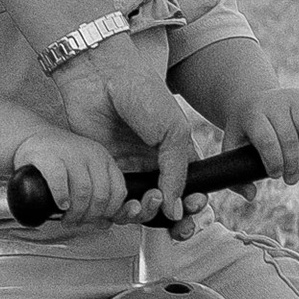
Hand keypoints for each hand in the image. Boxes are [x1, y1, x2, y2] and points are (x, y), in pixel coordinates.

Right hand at [8, 122, 131, 226]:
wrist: (33, 138)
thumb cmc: (61, 165)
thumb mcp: (87, 176)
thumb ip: (101, 199)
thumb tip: (108, 223)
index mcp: (105, 160)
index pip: (119, 192)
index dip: (109, 213)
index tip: (96, 221)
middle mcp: (92, 154)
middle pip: (101, 195)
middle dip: (90, 217)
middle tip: (77, 222)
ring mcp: (71, 153)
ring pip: (84, 191)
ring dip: (76, 212)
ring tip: (67, 219)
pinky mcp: (49, 156)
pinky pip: (59, 180)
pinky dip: (62, 197)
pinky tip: (61, 205)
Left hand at [56, 45, 194, 219]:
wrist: (101, 77)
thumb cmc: (141, 92)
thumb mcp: (174, 131)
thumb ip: (177, 172)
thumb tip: (175, 209)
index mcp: (176, 154)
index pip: (190, 189)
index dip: (195, 204)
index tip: (197, 207)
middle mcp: (153, 166)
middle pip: (167, 206)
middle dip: (176, 220)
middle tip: (179, 221)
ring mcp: (128, 171)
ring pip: (142, 210)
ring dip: (150, 214)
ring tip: (152, 200)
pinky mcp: (104, 174)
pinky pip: (114, 204)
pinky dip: (124, 211)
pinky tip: (130, 203)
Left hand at [225, 86, 298, 183]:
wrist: (254, 100)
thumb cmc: (245, 131)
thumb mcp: (233, 147)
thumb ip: (236, 174)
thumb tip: (251, 196)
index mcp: (252, 114)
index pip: (266, 139)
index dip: (274, 160)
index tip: (276, 176)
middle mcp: (274, 102)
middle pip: (288, 135)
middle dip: (292, 162)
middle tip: (292, 180)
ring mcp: (293, 97)